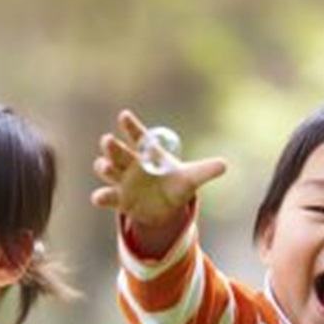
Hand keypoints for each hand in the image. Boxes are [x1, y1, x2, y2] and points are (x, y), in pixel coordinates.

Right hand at [91, 110, 226, 243]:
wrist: (165, 208)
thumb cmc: (176, 186)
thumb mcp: (191, 179)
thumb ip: (205, 171)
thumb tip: (224, 165)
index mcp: (148, 153)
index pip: (138, 136)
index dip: (131, 126)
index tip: (124, 115)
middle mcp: (131, 164)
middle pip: (118, 151)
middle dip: (112, 146)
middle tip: (108, 140)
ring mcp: (122, 181)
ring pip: (108, 169)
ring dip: (104, 167)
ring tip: (105, 166)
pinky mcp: (118, 199)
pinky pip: (106, 196)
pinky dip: (101, 196)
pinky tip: (99, 197)